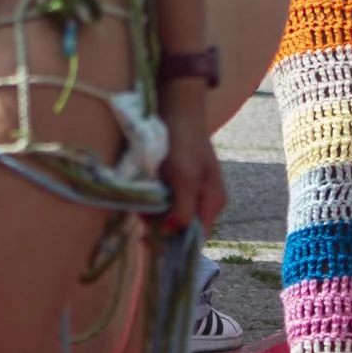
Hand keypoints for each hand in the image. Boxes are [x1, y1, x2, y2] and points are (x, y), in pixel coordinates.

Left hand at [153, 81, 225, 232]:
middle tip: (141, 215)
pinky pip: (162, 201)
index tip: (150, 242)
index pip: (196, 236)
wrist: (176, 109)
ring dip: (152, 212)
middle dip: (160, 224)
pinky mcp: (175, 182)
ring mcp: (188, 191)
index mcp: (212, 202)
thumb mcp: (186, 178)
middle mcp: (202, 200)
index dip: (175, 243)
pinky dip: (150, 200)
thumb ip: (183, 209)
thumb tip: (172, 234)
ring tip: (139, 202)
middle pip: (180, 227)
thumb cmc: (185, 143)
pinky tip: (140, 194)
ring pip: (168, 214)